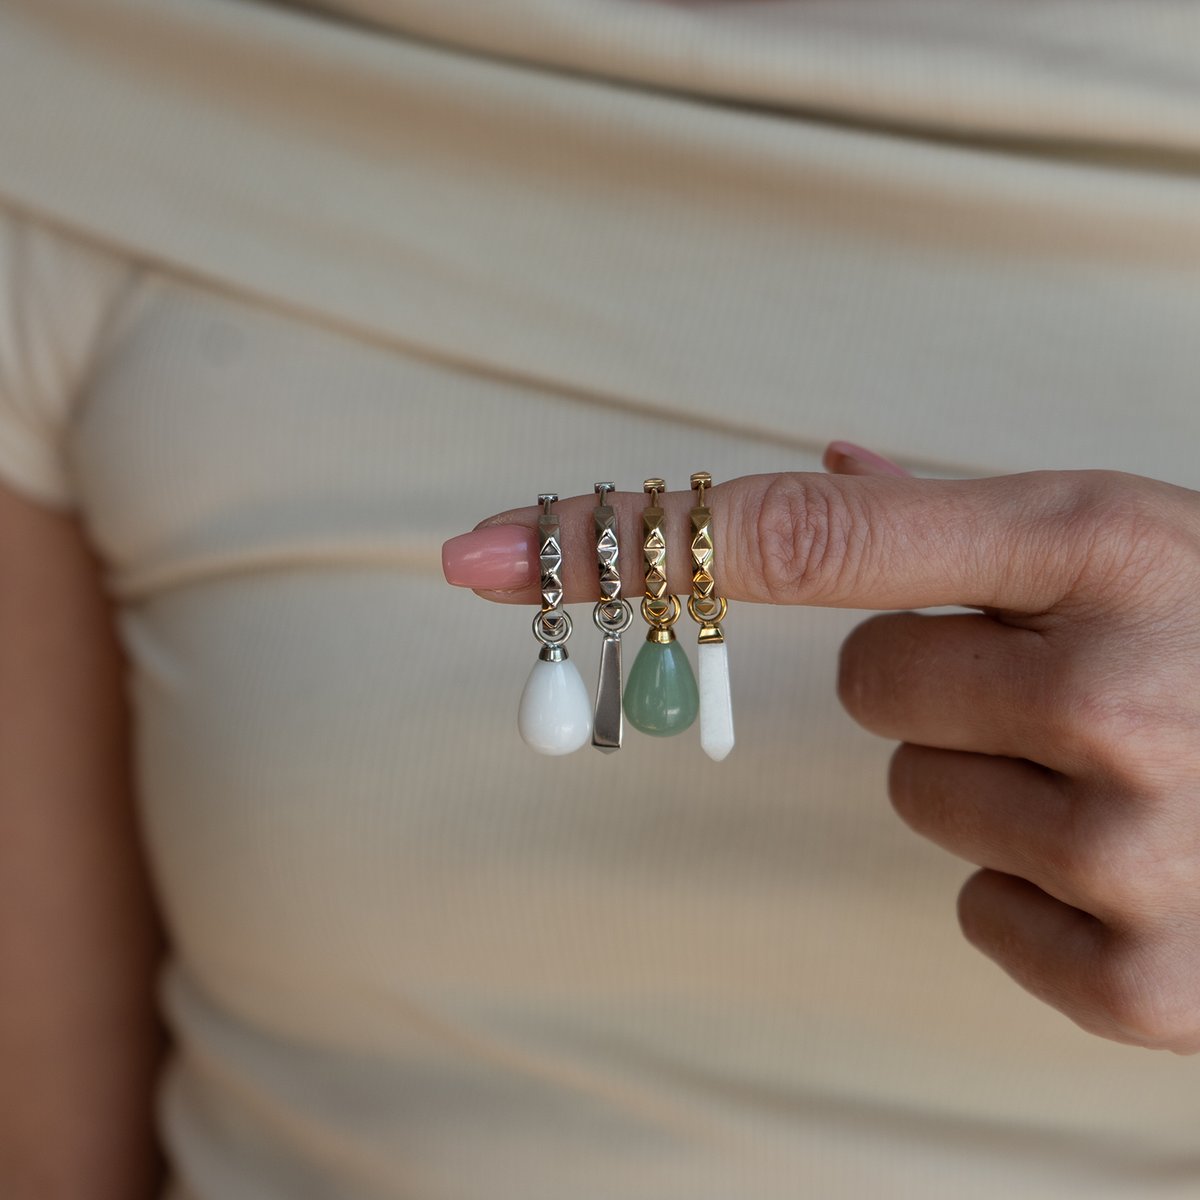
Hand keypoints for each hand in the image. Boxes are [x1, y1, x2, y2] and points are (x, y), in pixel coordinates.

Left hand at [442, 446, 1199, 1051]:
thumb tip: (814, 456)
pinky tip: (1134, 857)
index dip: (645, 542)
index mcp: (1101, 543)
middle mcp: (1118, 692)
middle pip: (866, 685)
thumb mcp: (1129, 532)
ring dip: (990, 781)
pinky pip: (979, 914)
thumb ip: (955, 507)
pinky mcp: (1147, 982)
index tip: (495, 554)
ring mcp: (1137, 848)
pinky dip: (1033, 890)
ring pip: (916, 801)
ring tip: (1111, 763)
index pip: (811, 534)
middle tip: (1053, 678)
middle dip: (938, 680)